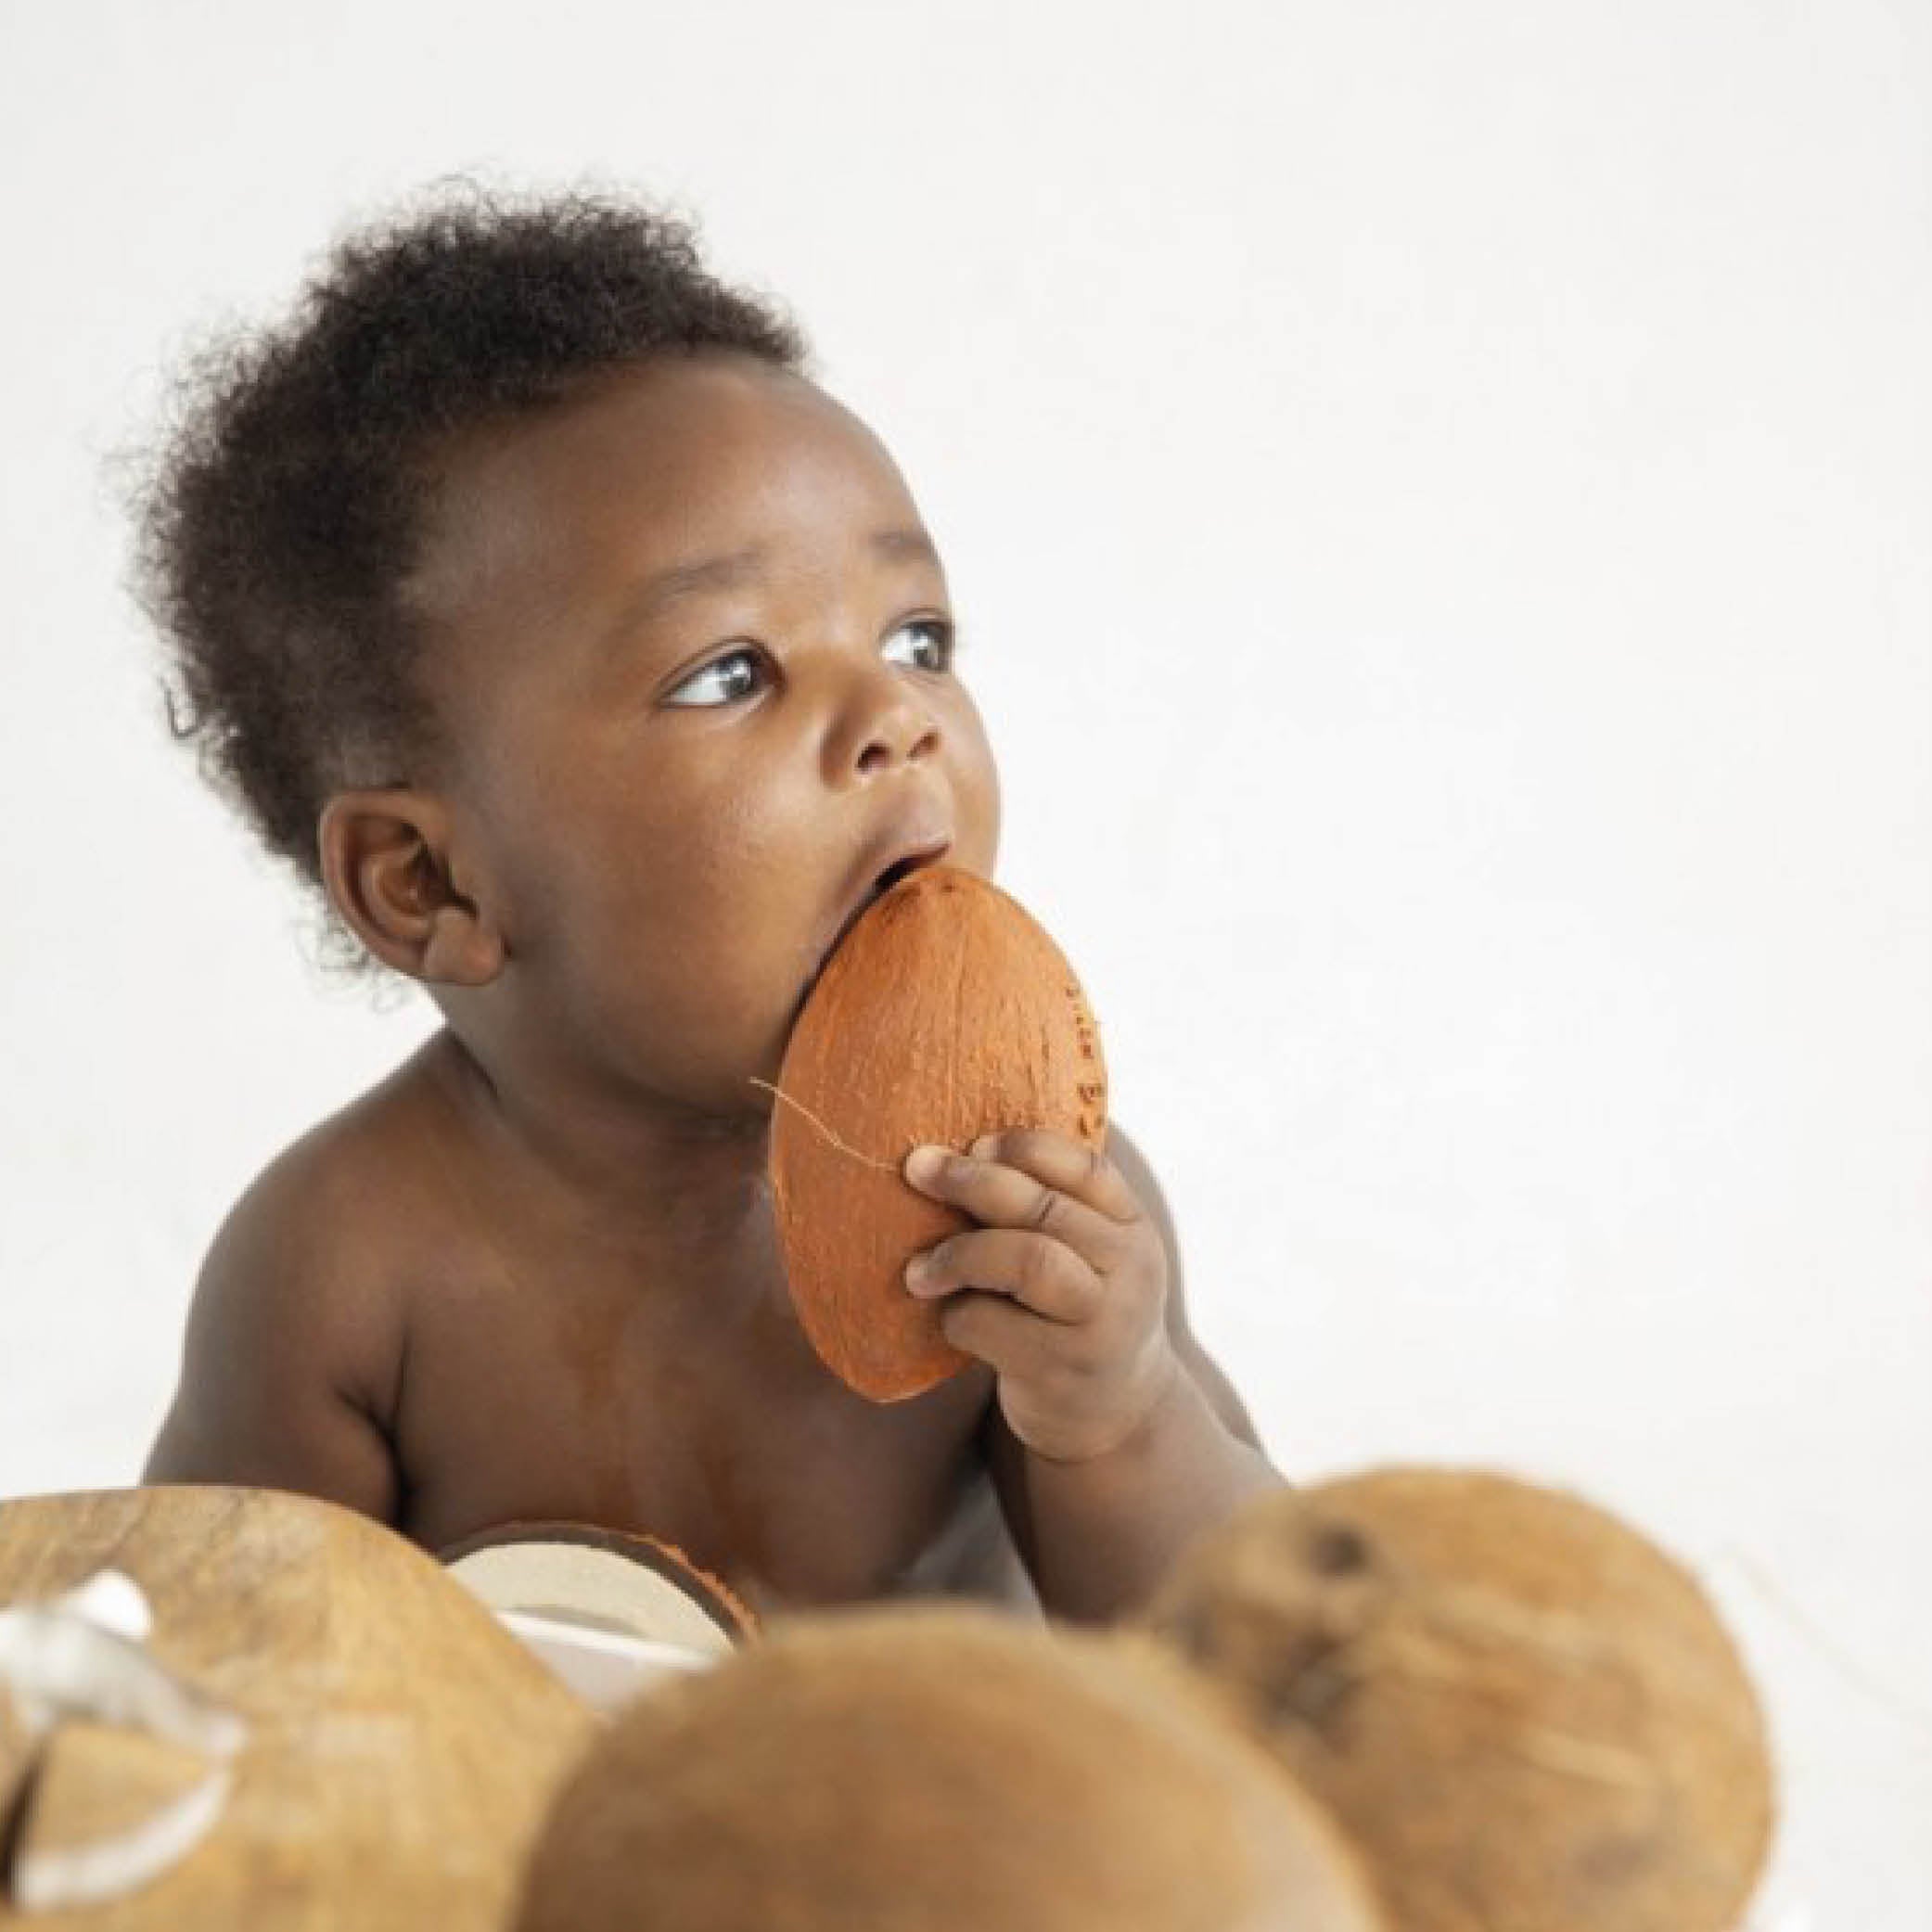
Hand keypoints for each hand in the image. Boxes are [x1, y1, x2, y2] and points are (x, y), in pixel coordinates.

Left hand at [902, 1129, 1179, 1463]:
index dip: (1024, 1146)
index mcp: (1134, 1230)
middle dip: (971, 1182)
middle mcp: (1130, 1271)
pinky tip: (951, 1321)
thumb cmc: (1080, 1318)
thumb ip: (1053, 1212)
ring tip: (918, 1270)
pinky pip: (991, 1324)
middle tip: (917, 1169)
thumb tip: (958, 1155)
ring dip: (959, 1254)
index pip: (1086, 1167)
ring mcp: (1100, 1324)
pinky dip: (956, 1316)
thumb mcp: (1093, 1260)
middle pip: (1044, 1208)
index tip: (973, 1143)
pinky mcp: (1061, 1371)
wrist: (1117, 1418)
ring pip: (1027, 1260)